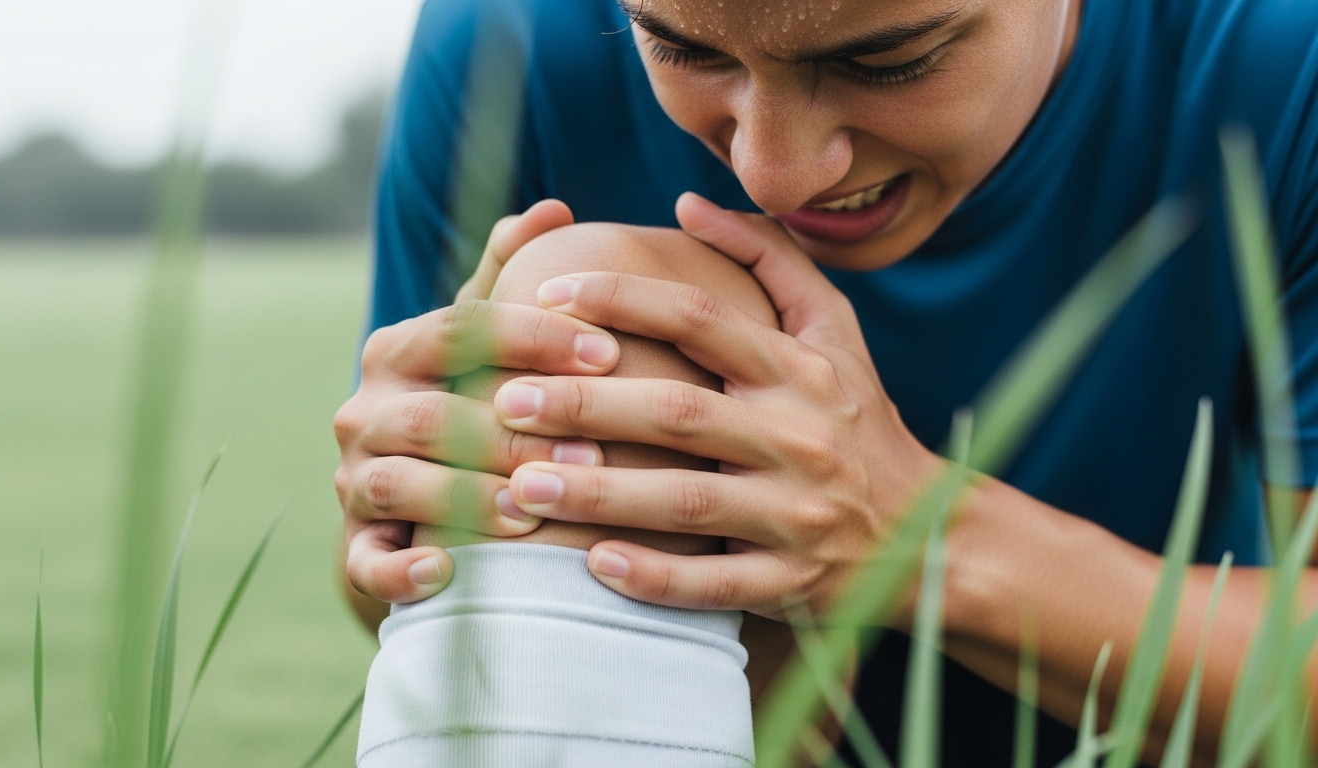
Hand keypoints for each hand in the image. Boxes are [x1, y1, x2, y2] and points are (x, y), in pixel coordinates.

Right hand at [335, 199, 609, 603]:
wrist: (414, 510)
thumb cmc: (471, 408)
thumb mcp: (484, 344)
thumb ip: (511, 281)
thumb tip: (554, 208)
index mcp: (399, 350)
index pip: (460, 329)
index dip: (533, 337)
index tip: (607, 351)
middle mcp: (365, 410)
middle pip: (431, 413)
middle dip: (510, 431)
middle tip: (589, 449)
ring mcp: (355, 481)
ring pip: (398, 482)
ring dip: (465, 497)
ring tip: (533, 512)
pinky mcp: (356, 549)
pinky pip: (369, 561)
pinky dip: (403, 568)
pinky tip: (449, 571)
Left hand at [490, 193, 943, 619]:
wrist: (928, 536)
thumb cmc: (857, 418)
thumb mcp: (833, 331)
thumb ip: (768, 259)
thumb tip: (686, 203)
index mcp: (798, 370)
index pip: (699, 319)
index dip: (621, 300)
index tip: (546, 295)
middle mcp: (799, 436)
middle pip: (677, 413)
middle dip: (585, 405)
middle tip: (504, 400)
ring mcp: (798, 514)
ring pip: (687, 502)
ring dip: (599, 493)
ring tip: (520, 484)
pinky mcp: (793, 580)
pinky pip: (716, 584)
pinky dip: (656, 577)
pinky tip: (593, 563)